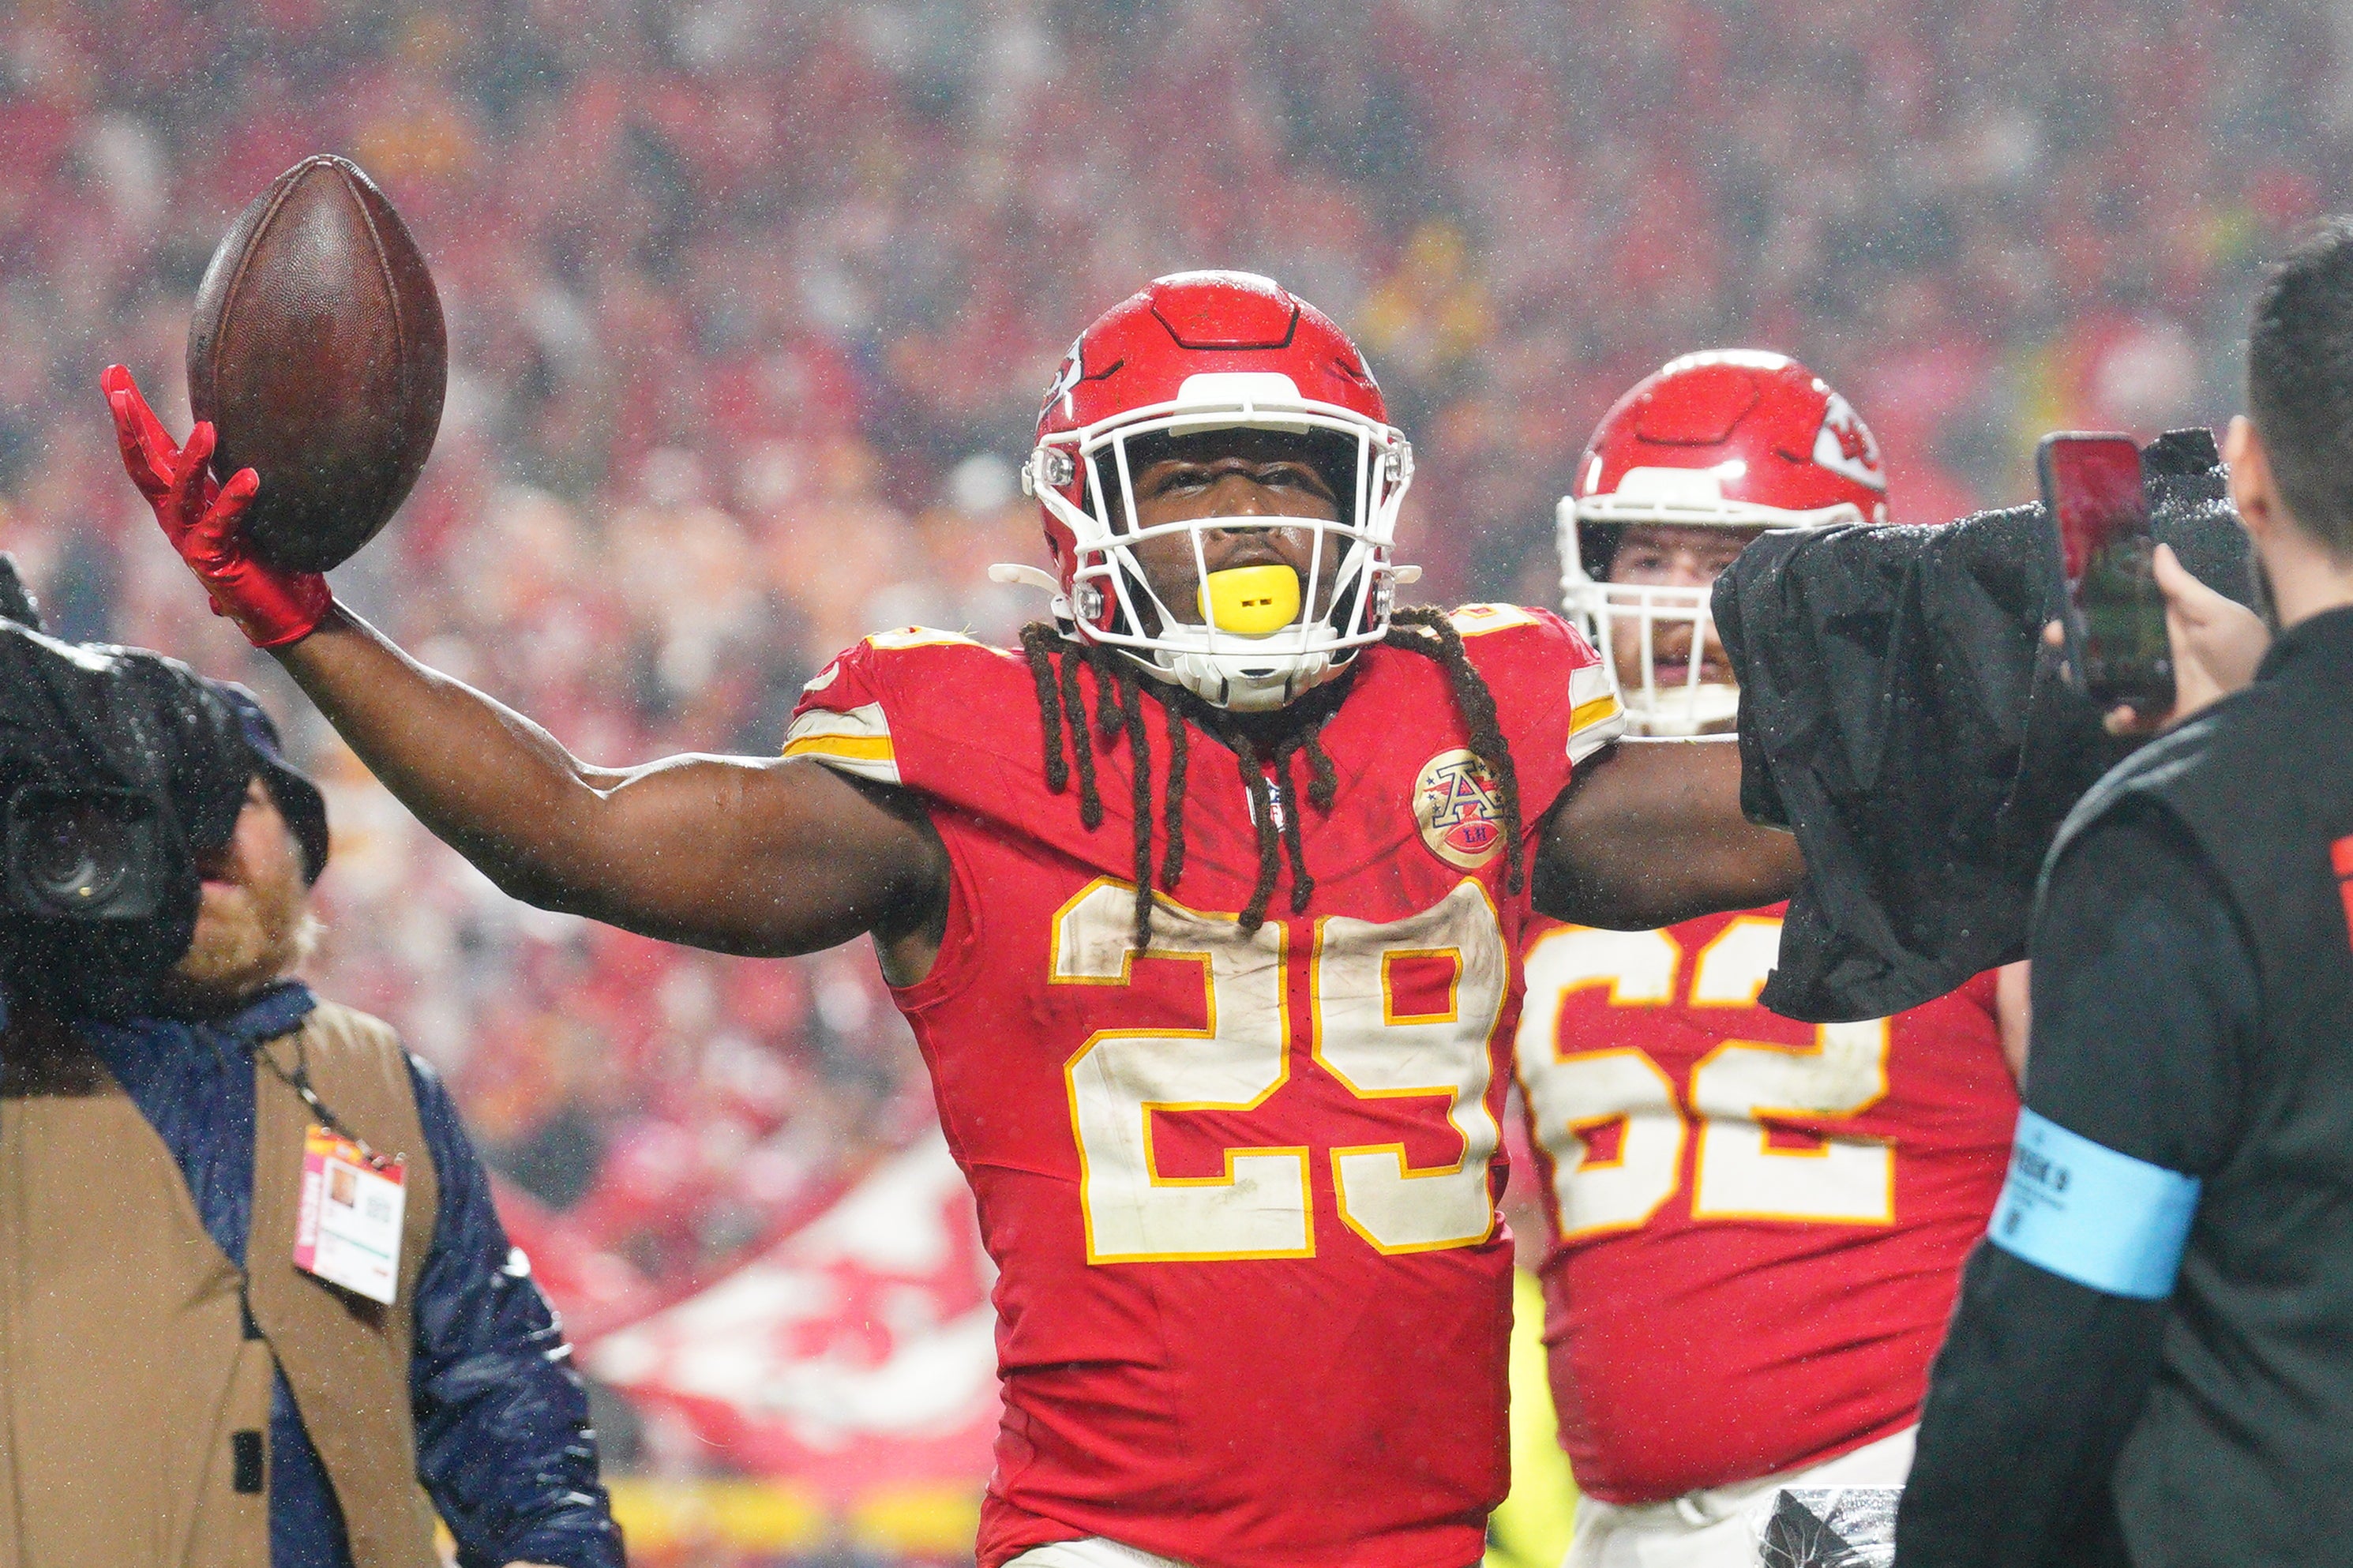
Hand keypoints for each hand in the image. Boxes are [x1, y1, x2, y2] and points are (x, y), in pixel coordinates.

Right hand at [102, 365, 331, 647]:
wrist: (287, 613)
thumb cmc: (273, 558)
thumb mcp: (251, 509)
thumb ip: (237, 482)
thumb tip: (248, 441)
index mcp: (183, 503)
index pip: (152, 450)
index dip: (133, 414)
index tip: (113, 372)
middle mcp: (177, 519)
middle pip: (143, 466)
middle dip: (129, 427)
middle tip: (116, 388)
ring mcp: (189, 540)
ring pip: (178, 492)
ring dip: (190, 459)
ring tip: (208, 428)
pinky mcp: (212, 560)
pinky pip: (219, 524)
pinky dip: (233, 500)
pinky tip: (251, 477)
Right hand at [2045, 545, 2270, 735]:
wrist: (2264, 706)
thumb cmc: (2243, 653)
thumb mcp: (2219, 614)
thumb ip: (2184, 588)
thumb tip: (2157, 549)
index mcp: (2166, 625)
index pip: (2122, 609)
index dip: (2092, 603)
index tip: (2068, 595)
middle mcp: (2153, 655)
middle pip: (2101, 645)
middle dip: (2072, 639)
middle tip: (2057, 635)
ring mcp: (2149, 688)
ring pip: (2100, 681)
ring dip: (2083, 678)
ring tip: (2079, 674)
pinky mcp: (2152, 718)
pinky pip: (2119, 720)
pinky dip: (2115, 718)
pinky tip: (2126, 713)